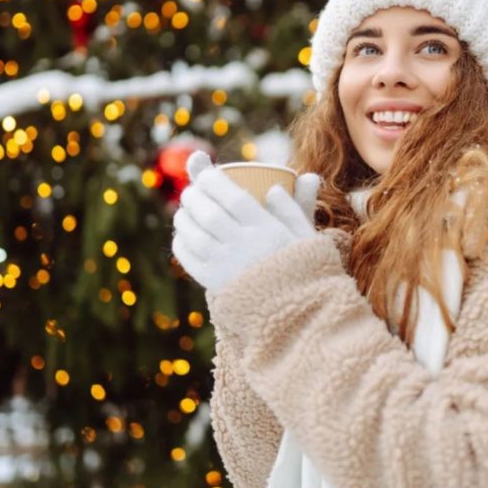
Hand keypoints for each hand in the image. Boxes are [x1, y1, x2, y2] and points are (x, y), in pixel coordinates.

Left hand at [172, 152, 320, 294]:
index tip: (205, 173)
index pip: (233, 196)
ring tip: (184, 211)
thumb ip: (296, 207)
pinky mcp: (215, 283)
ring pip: (194, 233)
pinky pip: (188, 258)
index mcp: (267, 230)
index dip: (213, 180)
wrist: (296, 315)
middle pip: (208, 212)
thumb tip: (287, 183)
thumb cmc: (304, 272)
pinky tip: (182, 236)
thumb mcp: (307, 237)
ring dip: (183, 217)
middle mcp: (243, 245)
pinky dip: (181, 243)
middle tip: (191, 191)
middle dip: (194, 196)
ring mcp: (226, 265)